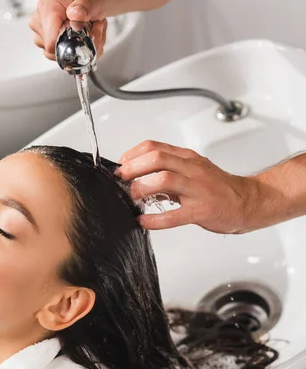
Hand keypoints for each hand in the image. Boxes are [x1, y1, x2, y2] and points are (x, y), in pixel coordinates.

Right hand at [29, 0, 107, 60]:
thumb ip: (84, 6)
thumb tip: (75, 15)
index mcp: (47, 8)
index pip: (51, 43)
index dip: (72, 43)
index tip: (87, 31)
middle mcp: (40, 22)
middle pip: (58, 51)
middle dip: (82, 44)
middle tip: (95, 27)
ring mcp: (42, 34)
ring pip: (63, 56)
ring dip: (83, 46)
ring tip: (92, 28)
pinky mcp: (49, 42)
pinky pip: (65, 56)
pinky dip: (81, 48)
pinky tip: (87, 34)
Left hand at [117, 141, 263, 233]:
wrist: (247, 202)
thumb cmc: (218, 188)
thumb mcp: (194, 170)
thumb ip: (169, 171)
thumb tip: (139, 176)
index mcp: (188, 158)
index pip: (155, 147)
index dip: (134, 154)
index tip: (122, 164)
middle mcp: (192, 169)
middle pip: (157, 159)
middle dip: (134, 168)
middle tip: (122, 179)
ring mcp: (198, 189)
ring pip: (165, 180)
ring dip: (143, 188)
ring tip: (133, 197)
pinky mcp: (201, 211)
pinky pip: (175, 215)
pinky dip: (155, 219)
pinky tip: (144, 221)